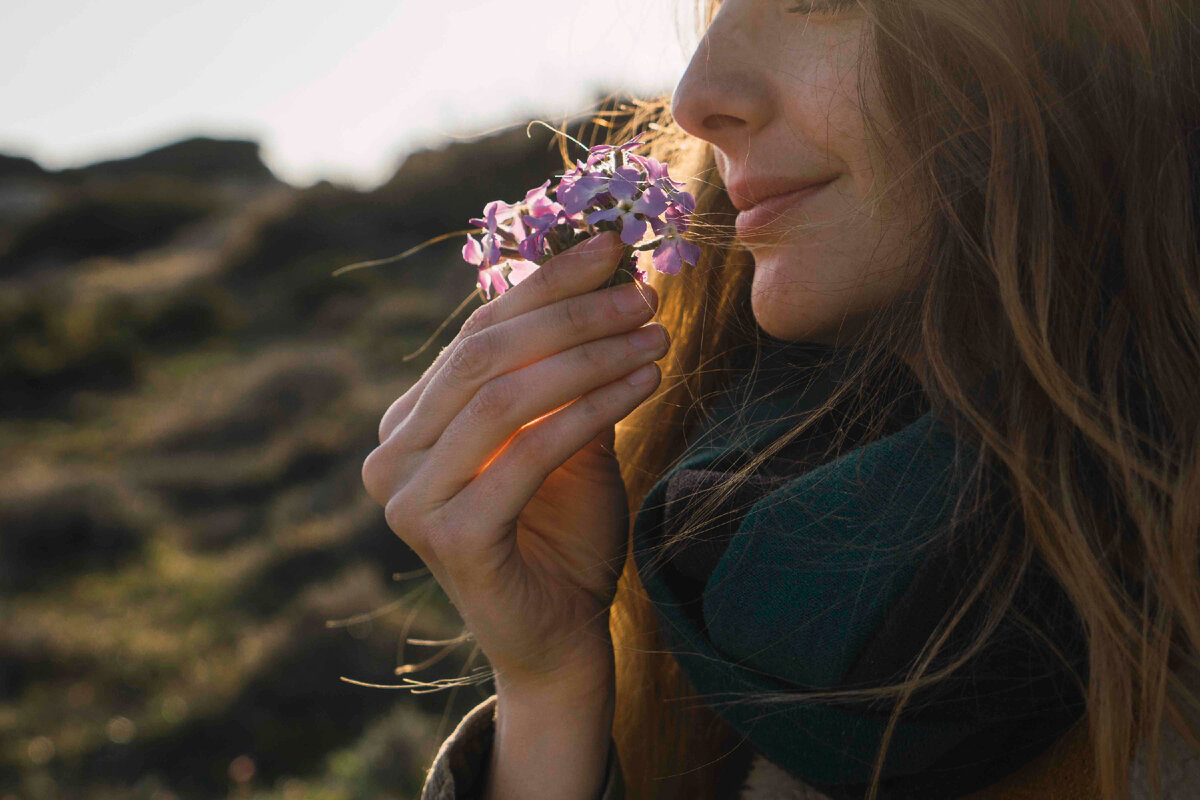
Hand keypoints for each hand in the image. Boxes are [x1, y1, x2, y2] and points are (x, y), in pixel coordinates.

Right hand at [361, 231, 667, 693]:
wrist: (560, 640)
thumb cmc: (563, 537)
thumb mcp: (566, 439)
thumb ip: (567, 373)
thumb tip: (610, 279)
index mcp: (409, 424)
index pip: (475, 333)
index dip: (544, 285)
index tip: (613, 247)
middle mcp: (391, 455)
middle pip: (482, 355)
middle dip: (571, 314)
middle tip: (643, 292)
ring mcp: (409, 499)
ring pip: (504, 396)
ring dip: (590, 355)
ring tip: (655, 335)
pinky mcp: (449, 537)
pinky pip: (529, 451)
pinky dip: (593, 409)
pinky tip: (645, 385)